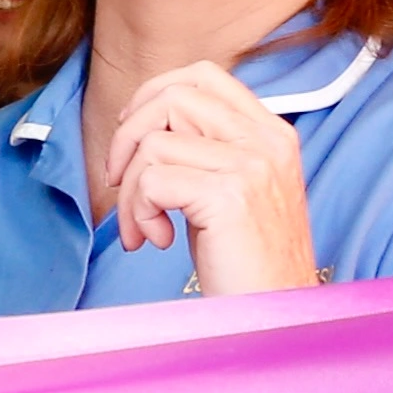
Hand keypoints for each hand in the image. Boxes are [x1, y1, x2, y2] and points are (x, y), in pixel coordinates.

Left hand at [95, 62, 316, 296]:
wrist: (274, 317)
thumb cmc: (244, 262)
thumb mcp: (232, 190)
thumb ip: (205, 149)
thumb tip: (141, 123)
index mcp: (272, 132)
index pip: (203, 75)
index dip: (153, 97)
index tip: (135, 140)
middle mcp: (267, 141)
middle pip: (172, 97)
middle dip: (127, 138)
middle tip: (117, 183)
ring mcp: (253, 165)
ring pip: (153, 142)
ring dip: (129, 191)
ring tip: (142, 228)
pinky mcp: (230, 196)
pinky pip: (152, 181)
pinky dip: (138, 212)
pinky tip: (157, 241)